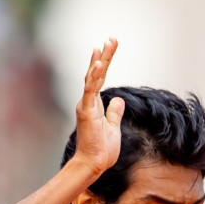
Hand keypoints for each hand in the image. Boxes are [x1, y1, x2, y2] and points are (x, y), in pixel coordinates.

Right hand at [69, 38, 126, 175]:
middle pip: (96, 73)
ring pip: (92, 78)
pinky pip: (90, 90)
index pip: (100, 78)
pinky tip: (98, 64)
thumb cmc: (102, 150)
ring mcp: (86, 105)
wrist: (93, 164)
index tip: (110, 45)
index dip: (106, 61)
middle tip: (111, 39)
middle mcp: (88, 102)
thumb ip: (114, 113)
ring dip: (99, 61)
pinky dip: (94, 76)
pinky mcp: (86, 111)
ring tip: (104, 45)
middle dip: (104, 55)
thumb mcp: (113, 127)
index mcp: (95, 104)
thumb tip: (119, 100)